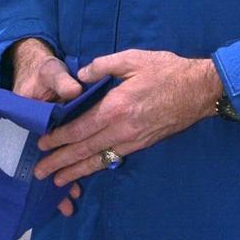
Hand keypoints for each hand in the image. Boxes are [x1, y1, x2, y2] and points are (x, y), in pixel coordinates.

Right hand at [9, 38, 82, 215]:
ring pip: (54, 161)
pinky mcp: (57, 138)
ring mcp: (47, 137)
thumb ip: (62, 81)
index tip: (54, 176)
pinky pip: (63, 156)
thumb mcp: (51, 72)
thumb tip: (74, 90)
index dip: (50, 157)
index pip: (40, 140)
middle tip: (65, 201)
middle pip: (45, 159)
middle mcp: (36, 131)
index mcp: (31, 115)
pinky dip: (69, 170)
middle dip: (57, 177)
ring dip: (63, 178)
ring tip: (69, 203)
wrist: (39, 70)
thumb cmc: (44, 72)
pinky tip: (74, 189)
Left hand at [34, 49, 222, 187]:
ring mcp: (133, 140)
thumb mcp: (132, 58)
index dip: (59, 138)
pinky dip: (97, 167)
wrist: (199, 90)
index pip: (80, 127)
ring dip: (76, 171)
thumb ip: (102, 65)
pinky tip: (87, 171)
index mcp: (115, 107)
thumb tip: (79, 76)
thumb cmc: (166, 70)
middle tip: (40, 172)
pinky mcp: (142, 144)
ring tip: (57, 181)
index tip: (42, 144)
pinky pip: (114, 159)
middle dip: (60, 162)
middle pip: (84, 149)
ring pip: (98, 159)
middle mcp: (121, 128)